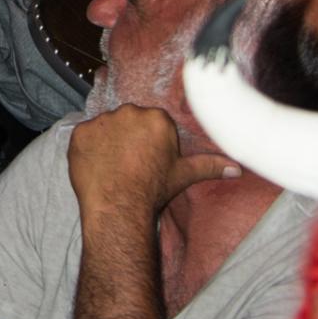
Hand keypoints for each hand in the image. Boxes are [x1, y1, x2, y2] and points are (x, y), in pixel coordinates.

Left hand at [68, 104, 238, 219]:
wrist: (120, 206)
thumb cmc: (154, 189)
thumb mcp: (184, 175)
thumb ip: (209, 165)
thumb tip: (237, 168)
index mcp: (156, 118)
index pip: (151, 124)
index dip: (149, 143)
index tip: (147, 160)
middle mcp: (129, 112)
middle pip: (128, 122)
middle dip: (128, 138)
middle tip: (130, 164)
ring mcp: (102, 121)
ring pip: (106, 128)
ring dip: (107, 142)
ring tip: (112, 167)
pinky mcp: (80, 132)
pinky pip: (84, 136)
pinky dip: (88, 149)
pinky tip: (96, 167)